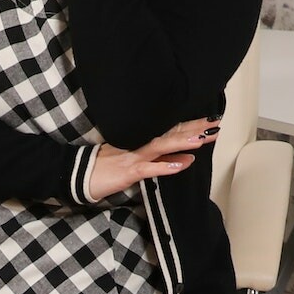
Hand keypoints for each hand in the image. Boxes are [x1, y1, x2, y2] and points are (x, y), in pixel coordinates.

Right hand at [84, 115, 217, 200]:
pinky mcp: (129, 171)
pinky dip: (166, 166)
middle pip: (170, 134)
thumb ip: (157, 158)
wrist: (78, 174)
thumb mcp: (132, 159)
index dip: (190, 125)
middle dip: (194, 129)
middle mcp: (139, 144)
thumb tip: (182, 158)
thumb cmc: (104, 167)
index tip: (209, 120)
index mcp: (140, 140)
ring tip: (203, 138)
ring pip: (162, 146)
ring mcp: (134, 156)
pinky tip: (183, 163)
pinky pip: (150, 168)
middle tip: (215, 124)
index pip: (169, 130)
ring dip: (183, 142)